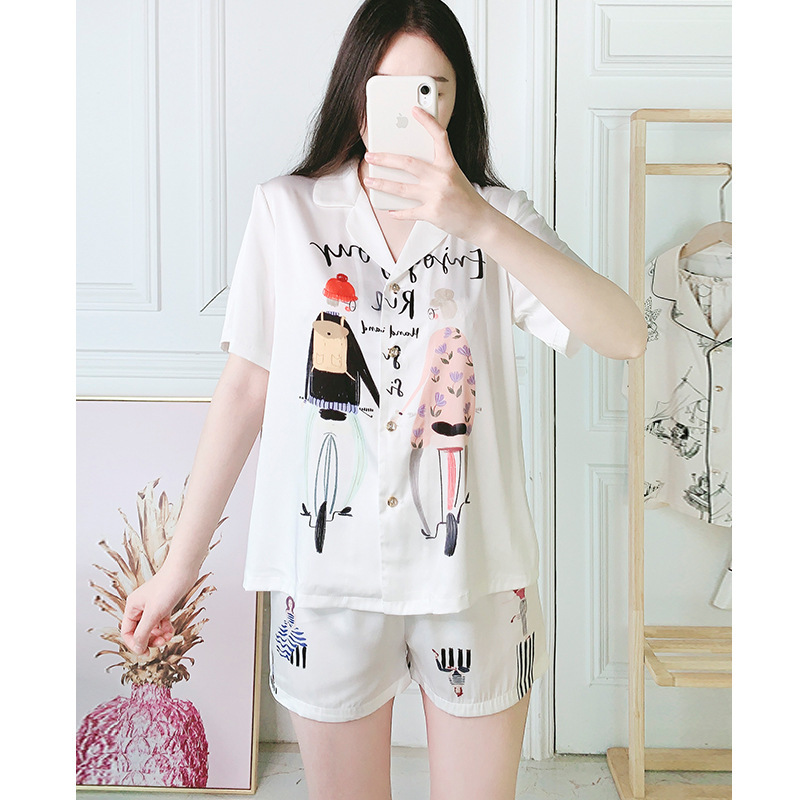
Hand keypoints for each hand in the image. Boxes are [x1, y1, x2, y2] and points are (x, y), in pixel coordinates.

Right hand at [120, 562, 197, 654]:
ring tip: (168, 637)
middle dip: (149, 639)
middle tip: (160, 644)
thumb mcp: (154, 613)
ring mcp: (152, 606)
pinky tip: (171, 630)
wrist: (184, 570)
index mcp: (132, 607)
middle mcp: (140, 607)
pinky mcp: (164, 604)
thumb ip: (144, 632)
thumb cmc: (168, 586)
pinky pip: (161, 622)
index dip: (135, 644)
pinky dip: (166, 628)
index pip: (127, 632)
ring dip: (159, 635)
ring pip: (151, 628)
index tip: (146, 653)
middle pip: (139, 631)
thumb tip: (138, 649)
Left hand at [363, 106, 496, 241]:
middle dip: (385, 158)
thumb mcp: (454, 175)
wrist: (479, 221)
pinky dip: (397, 212)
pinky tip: (388, 209)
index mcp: (449, 164)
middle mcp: (442, 177)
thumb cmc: (465, 197)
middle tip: (371, 155)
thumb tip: (408, 164)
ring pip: (401, 188)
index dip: (428, 121)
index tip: (415, 109)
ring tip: (369, 180)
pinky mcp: (433, 213)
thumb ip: (436, 167)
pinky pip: (408, 211)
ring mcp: (437, 195)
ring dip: (382, 183)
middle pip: (408, 163)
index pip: (439, 136)